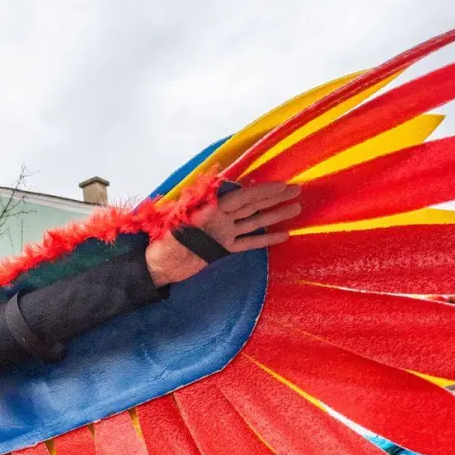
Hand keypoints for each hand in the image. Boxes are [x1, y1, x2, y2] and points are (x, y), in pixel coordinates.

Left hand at [146, 182, 301, 286]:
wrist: (157, 269)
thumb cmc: (161, 246)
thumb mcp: (174, 227)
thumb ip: (193, 214)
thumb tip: (212, 202)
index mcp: (210, 210)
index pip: (241, 198)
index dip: (261, 191)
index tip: (281, 186)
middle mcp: (220, 219)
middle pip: (251, 205)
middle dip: (274, 198)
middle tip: (297, 190)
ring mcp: (222, 234)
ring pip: (253, 222)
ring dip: (274, 215)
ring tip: (296, 209)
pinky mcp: (222, 250)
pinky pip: (247, 243)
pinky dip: (264, 239)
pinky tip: (282, 235)